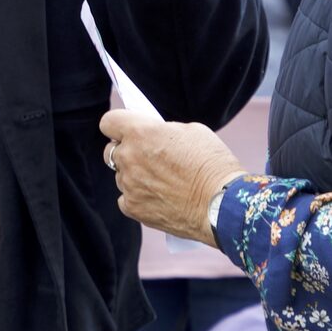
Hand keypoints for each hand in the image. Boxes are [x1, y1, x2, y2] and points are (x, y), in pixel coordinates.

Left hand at [101, 108, 241, 244]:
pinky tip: (159, 196)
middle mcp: (128, 158)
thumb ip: (163, 131)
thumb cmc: (212, 164)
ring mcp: (128, 185)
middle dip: (126, 150)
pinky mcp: (133, 208)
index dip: (117, 124)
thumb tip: (154, 136)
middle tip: (147, 155)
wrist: (222, 204)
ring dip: (134, 175)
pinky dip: (138, 196)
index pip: (109, 122)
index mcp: (140, 133)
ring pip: (121, 176)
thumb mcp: (192, 131)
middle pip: (111, 151)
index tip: (125, 129)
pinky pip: (126, 198)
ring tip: (161, 180)